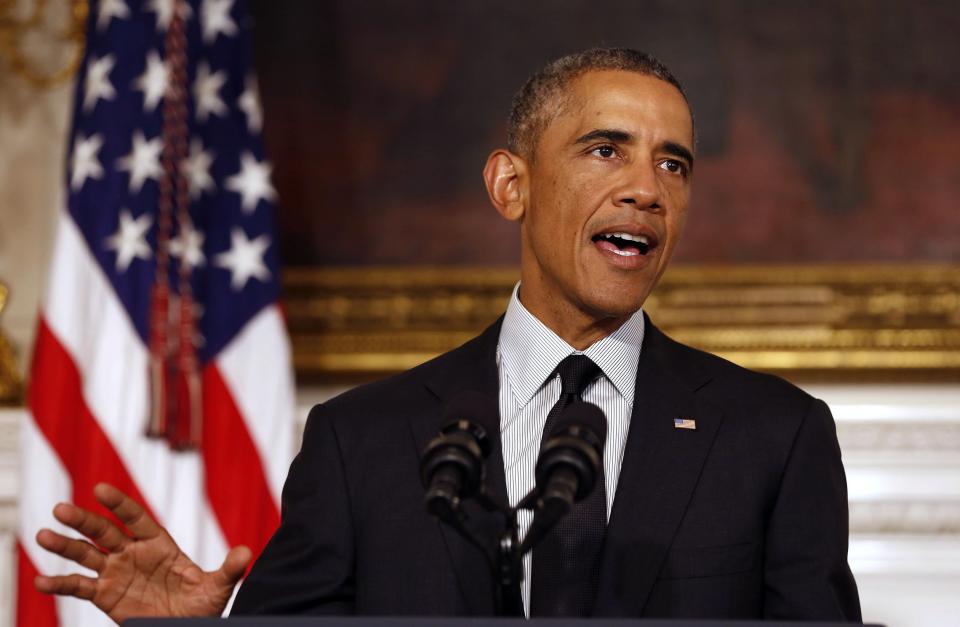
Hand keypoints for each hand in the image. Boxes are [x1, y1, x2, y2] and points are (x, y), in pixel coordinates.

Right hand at [34, 483, 251, 623]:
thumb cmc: (202, 607)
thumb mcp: (217, 588)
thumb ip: (229, 570)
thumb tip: (246, 553)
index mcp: (159, 544)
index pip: (136, 518)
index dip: (118, 504)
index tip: (99, 489)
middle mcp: (134, 554)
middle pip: (105, 532)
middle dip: (84, 521)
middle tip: (60, 509)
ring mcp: (117, 573)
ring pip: (87, 555)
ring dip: (65, 546)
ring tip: (42, 536)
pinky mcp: (106, 596)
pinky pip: (79, 587)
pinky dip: (60, 584)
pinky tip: (41, 580)